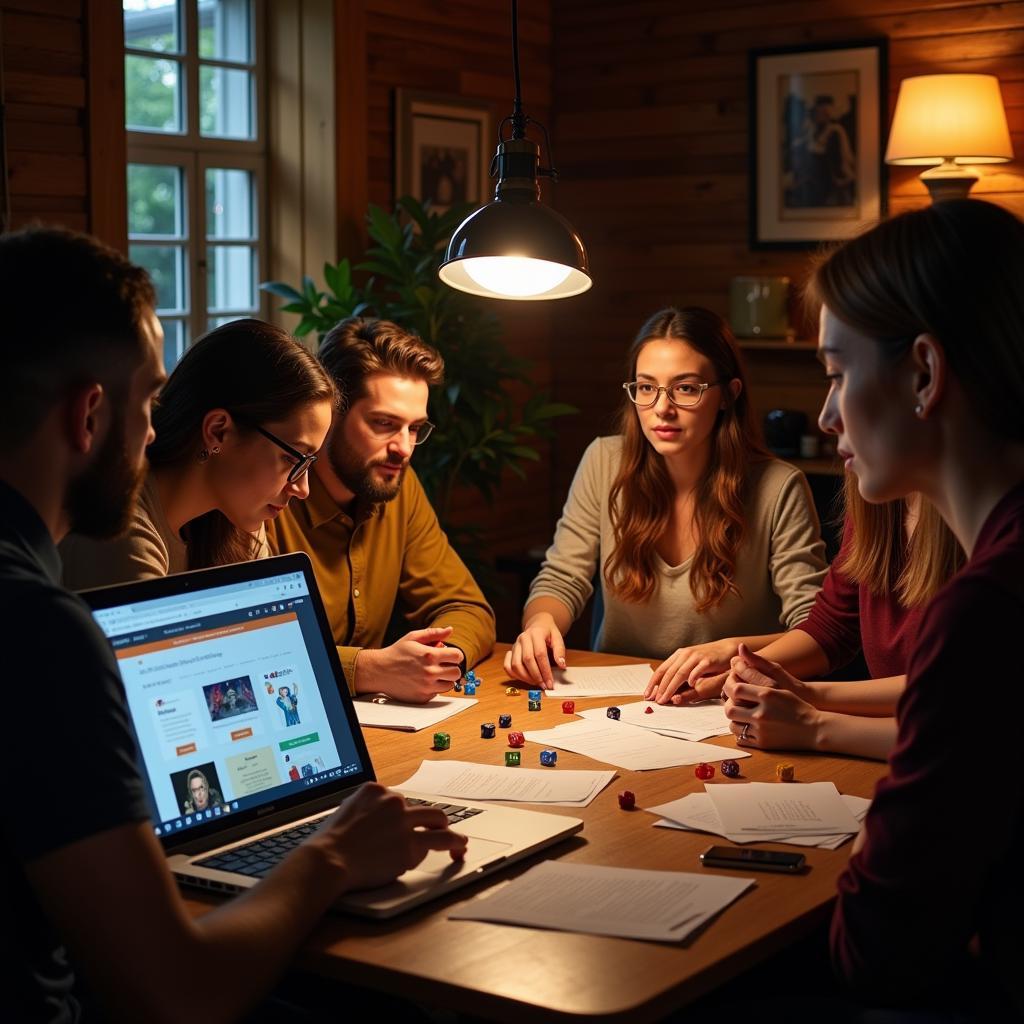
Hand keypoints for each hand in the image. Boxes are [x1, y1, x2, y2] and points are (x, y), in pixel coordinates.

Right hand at [312, 783, 467, 892]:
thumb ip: (364, 810)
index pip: (398, 800)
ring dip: (445, 828)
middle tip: (434, 829)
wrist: (328, 860)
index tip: (404, 824)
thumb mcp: (344, 811)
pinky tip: (458, 846)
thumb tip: (373, 819)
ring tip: (455, 838)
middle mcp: (393, 800)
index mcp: (375, 790)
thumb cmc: (329, 843)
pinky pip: (439, 840)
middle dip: (428, 820)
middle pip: (419, 807)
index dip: (402, 816)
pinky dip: (452, 843)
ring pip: (436, 819)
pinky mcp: (411, 844)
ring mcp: (404, 821)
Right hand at [354, 626, 463, 701]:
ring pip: (450, 685)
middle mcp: (430, 672)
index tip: (450, 655)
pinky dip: (434, 688)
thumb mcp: (413, 637)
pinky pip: (437, 693)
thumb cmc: (397, 653)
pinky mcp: (422, 697)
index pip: (457, 656)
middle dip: (452, 667)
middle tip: (443, 665)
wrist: (379, 671)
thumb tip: (450, 630)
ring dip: (445, 679)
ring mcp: (427, 687)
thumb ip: (434, 633)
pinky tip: (424, 681)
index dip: (455, 655)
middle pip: (457, 673)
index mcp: (430, 655)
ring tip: (434, 673)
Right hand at [504, 613, 565, 688]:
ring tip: (536, 683)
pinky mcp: (511, 651)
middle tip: (544, 685)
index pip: (540, 654)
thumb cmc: (548, 632)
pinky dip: (514, 675)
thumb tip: (562, 665)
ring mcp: (515, 645)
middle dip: (536, 676)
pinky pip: (508, 666)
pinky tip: (524, 679)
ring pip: (516, 665)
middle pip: (527, 660)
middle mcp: (523, 638)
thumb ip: (560, 651)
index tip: (550, 682)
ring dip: (526, 677)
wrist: (537, 624)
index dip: (545, 670)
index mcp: (536, 633)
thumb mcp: (557, 637)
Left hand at [645, 639, 741, 703]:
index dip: (653, 682)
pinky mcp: (708, 660)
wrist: (727, 649)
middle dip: (661, 688)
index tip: (647, 694)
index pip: (662, 669)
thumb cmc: (707, 660)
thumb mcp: (690, 665)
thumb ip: (679, 674)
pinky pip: (698, 669)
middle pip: (669, 673)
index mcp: (678, 655)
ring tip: (666, 698)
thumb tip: (663, 689)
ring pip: (680, 672)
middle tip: (655, 700)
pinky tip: (690, 685)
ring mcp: (696, 657)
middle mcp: (685, 655)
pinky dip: (693, 677)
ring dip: (672, 687)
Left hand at [722, 654, 823, 751]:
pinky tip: (746, 724)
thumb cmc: (795, 702)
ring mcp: (762, 730)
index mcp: (767, 694)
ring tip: (739, 712)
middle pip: (730, 708)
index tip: (731, 684)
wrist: (813, 728)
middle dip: (728, 703)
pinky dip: (740, 731)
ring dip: (733, 717)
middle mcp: (762, 713)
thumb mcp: (780, 680)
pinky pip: (740, 738)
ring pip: (733, 724)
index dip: (729, 685)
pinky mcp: (763, 743)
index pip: (737, 689)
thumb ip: (758, 666)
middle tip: (732, 700)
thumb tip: (741, 647)